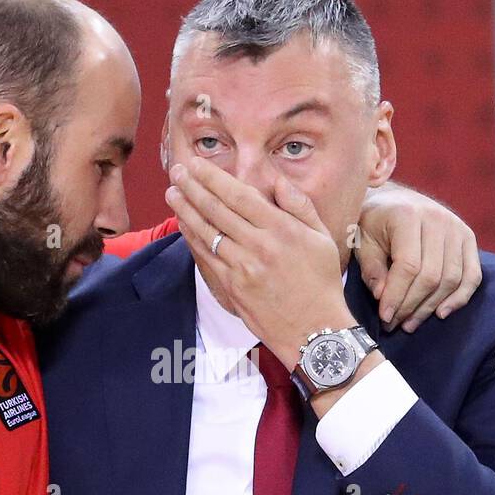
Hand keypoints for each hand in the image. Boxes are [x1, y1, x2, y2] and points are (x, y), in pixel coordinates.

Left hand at [166, 158, 353, 370]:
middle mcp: (258, 246)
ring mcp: (242, 267)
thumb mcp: (322, 238)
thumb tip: (277, 180)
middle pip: (217, 210)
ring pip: (207, 232)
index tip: (196, 164)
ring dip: (185, 210)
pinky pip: (206, 256)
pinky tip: (183, 224)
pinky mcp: (231, 287)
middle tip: (176, 171)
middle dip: (192, 187)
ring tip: (172, 193)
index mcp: (282, 229)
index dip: (213, 177)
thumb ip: (299, 206)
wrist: (314, 330)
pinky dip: (192, 237)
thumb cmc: (321, 283)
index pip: (239, 195)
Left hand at [355, 183, 480, 331]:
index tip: (384, 317)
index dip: (397, 296)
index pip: (408, 265)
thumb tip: (383, 298)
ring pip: (452, 279)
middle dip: (411, 306)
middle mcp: (437, 219)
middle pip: (431, 275)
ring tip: (410, 323)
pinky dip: (460, 297)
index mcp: (407, 215)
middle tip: (394, 324)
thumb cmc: (374, 224)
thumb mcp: (362, 242)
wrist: (395, 200)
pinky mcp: (468, 238)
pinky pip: (473, 275)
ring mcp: (457, 228)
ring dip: (431, 307)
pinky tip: (441, 313)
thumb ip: (371, 269)